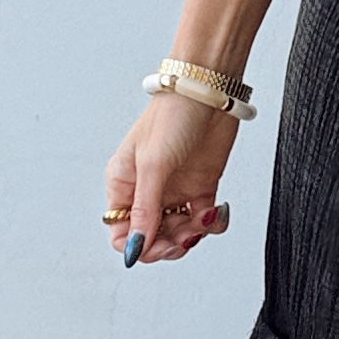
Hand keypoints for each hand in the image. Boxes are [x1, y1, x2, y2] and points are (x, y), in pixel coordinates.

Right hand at [104, 93, 237, 265]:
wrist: (209, 92)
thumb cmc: (173, 115)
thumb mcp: (153, 165)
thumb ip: (145, 209)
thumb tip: (135, 246)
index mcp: (124, 184)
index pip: (122, 232)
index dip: (139, 246)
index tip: (159, 245)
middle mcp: (148, 190)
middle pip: (152, 237)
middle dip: (169, 243)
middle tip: (185, 236)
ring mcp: (175, 190)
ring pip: (179, 232)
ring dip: (193, 234)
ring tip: (203, 219)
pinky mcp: (200, 187)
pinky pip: (204, 220)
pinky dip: (212, 223)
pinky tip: (217, 212)